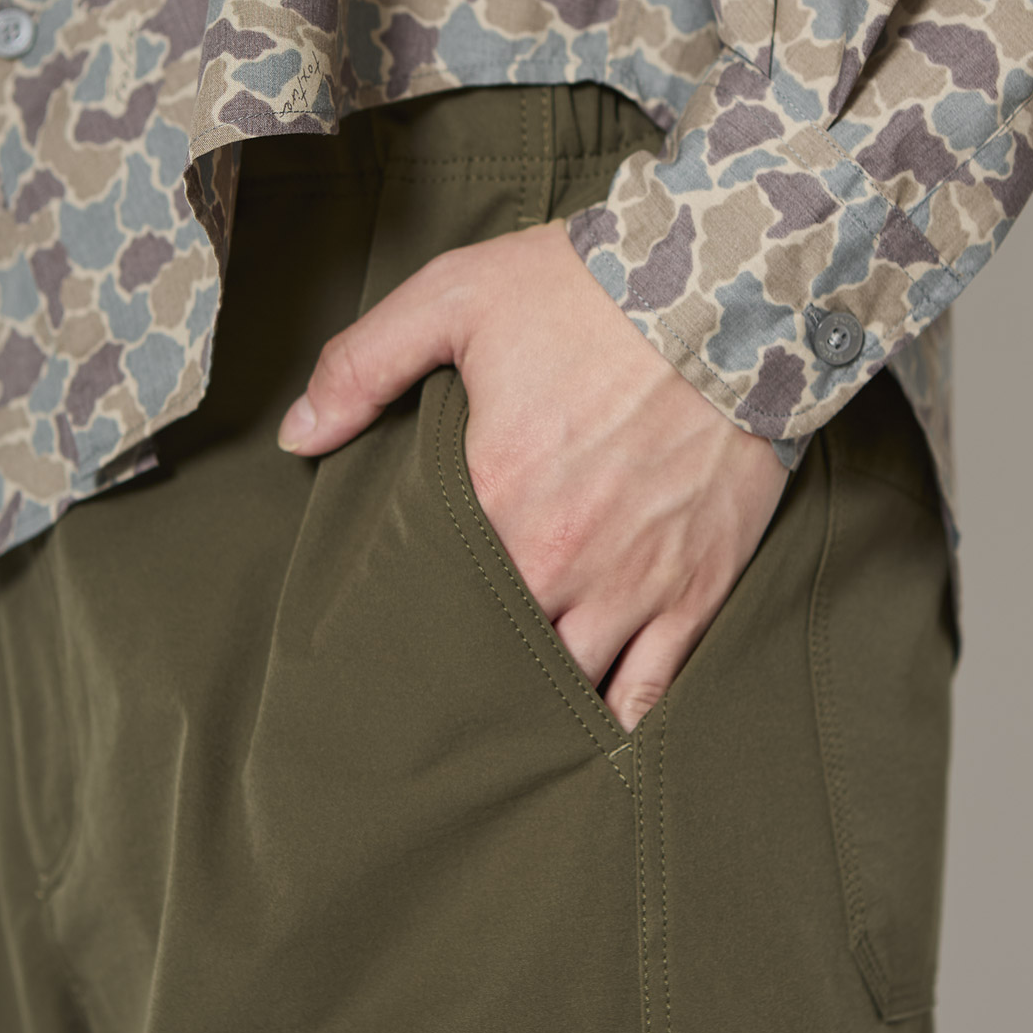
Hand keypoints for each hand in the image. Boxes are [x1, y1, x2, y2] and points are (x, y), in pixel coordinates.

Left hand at [277, 220, 789, 732]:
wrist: (734, 290)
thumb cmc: (590, 291)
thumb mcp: (456, 296)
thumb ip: (363, 364)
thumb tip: (297, 435)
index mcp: (491, 493)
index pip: (425, 590)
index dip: (402, 618)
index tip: (383, 638)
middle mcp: (556, 557)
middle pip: (491, 651)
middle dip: (461, 674)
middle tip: (433, 696)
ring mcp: (631, 584)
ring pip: (566, 683)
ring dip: (531, 705)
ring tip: (500, 726)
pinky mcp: (694, 590)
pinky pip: (652, 688)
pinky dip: (618, 723)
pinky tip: (590, 742)